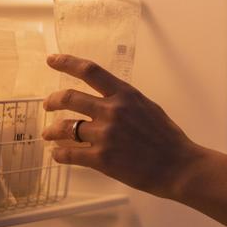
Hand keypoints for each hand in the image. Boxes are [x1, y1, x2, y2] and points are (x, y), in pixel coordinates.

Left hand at [42, 54, 203, 199]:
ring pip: (64, 128)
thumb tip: (108, 99)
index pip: (90, 71)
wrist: (178, 166)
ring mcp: (105, 135)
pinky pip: (68, 154)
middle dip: (52, 101)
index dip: (67, 63)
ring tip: (49, 134)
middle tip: (48, 104)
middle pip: (69, 98)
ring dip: (52, 130)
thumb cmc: (168, 139)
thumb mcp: (149, 108)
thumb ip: (126, 102)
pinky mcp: (101, 159)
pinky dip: (59, 154)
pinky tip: (58, 154)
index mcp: (125, 95)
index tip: (52, 60)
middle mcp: (112, 111)